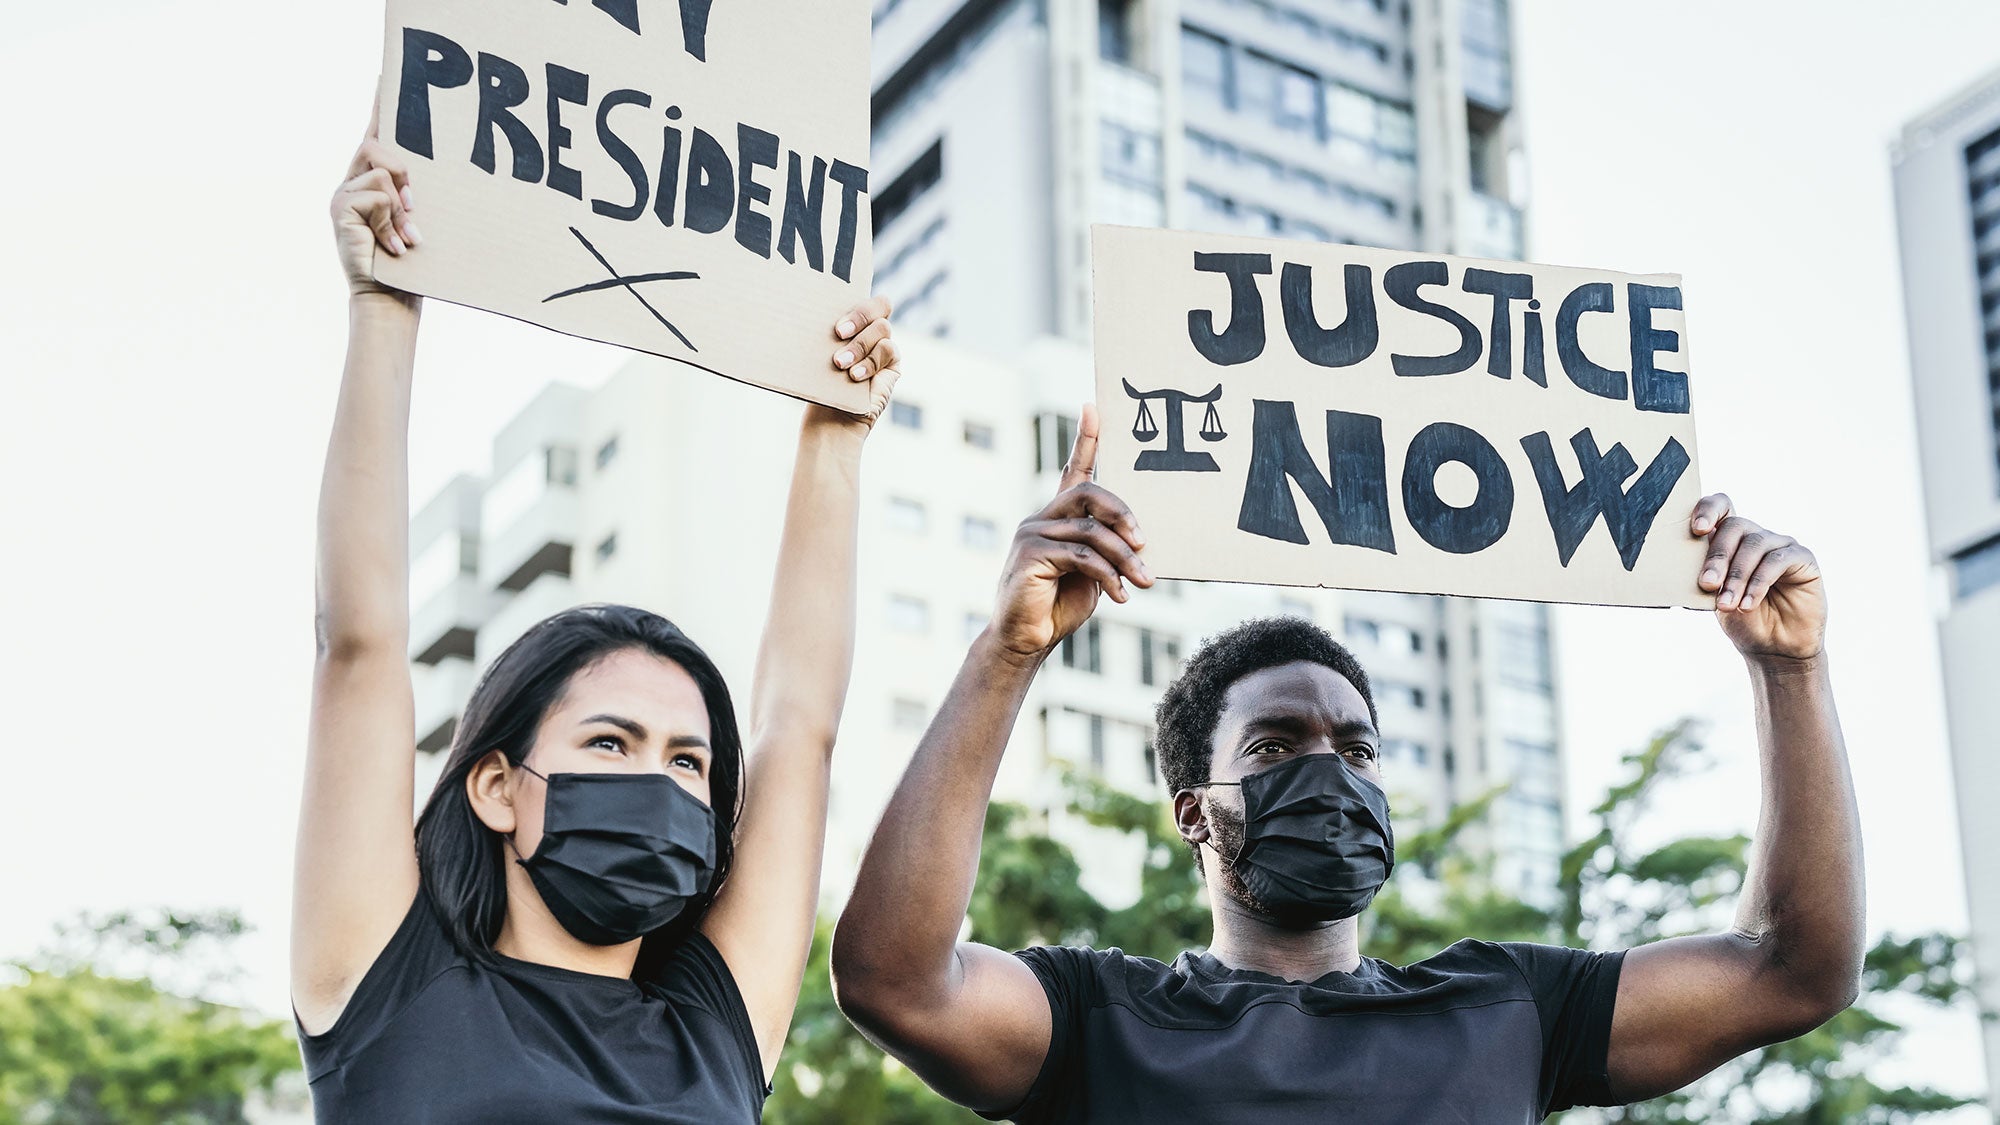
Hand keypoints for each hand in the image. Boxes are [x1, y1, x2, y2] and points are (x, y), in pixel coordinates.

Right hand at [332, 106, 420, 301]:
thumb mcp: (415, 220)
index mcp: (372, 181)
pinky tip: (395, 246)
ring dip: (402, 208)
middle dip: (404, 174)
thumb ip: (412, 195)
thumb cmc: (409, 263)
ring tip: (407, 237)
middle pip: (378, 147)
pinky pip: (377, 195)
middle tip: (415, 209)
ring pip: (382, 172)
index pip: (375, 136)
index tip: (385, 74)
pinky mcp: (339, 208)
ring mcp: (342, 194)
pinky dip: (391, 222)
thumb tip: (419, 182)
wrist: (389, 296)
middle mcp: (352, 182)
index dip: (379, 106)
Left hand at [808, 296, 902, 429]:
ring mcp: (884, 346)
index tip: (834, 318)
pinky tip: (855, 376)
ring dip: (859, 345)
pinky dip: (870, 362)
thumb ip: (823, 333)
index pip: (861, 296)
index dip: (854, 300)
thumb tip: (806, 309)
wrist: (830, 419)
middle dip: (858, 316)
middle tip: (838, 333)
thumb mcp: (818, 354)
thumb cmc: (819, 385)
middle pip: (879, 305)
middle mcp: (871, 330)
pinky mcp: (892, 365)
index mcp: (852, 321)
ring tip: (840, 364)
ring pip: (882, 329)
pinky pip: (888, 350)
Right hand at [987, 405, 1152, 658]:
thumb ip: (1106, 549)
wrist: (1025, 641)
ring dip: (1125, 558)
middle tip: (1145, 541)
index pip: (1075, 471)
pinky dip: (1108, 576)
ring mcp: (1032, 533)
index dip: (1086, 440)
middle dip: (1123, 513)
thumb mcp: (1092, 573)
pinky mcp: (1030, 554)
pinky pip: (1082, 556)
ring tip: (1144, 581)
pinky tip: (1120, 595)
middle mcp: (1042, 518)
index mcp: (1058, 518)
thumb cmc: (1059, 606)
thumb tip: (1140, 540)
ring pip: (1092, 530)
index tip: (1094, 407)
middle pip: (1089, 492)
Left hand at [1691, 493, 1825, 662]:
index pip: (1721, 507)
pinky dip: (1758, 583)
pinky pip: (1777, 560)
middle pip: (1735, 526)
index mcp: (1731, 540)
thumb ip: (1705, 575)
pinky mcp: (1802, 558)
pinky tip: (1747, 604)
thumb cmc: (1742, 620)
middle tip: (1707, 584)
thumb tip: (1682, 560)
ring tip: (1727, 605)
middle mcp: (1756, 537)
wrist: (1774, 648)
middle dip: (1717, 557)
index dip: (1708, 509)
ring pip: (1754, 546)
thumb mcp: (1715, 597)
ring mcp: (1780, 545)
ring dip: (1737, 577)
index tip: (1697, 530)